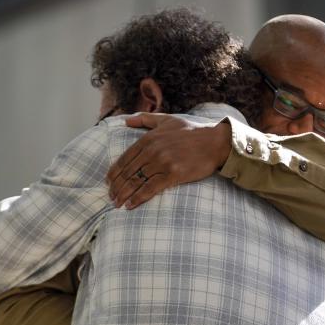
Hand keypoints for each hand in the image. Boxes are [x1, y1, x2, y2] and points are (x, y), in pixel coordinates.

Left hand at [106, 113, 231, 208]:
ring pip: (136, 181)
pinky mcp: (173, 173)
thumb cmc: (192, 131)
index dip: (114, 172)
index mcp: (149, 138)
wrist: (216, 142)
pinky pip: (151, 188)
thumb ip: (146, 119)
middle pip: (128, 171)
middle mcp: (153, 150)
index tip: (108, 182)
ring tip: (117, 203)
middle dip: (117, 186)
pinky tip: (131, 205)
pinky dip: (139, 197)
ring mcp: (163, 162)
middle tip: (111, 197)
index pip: (125, 157)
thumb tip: (127, 120)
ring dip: (124, 194)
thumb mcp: (167, 120)